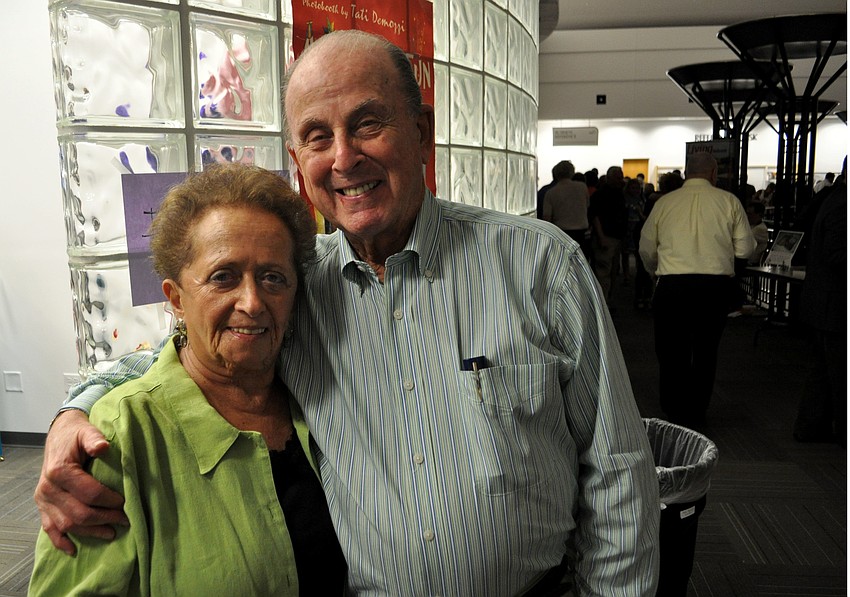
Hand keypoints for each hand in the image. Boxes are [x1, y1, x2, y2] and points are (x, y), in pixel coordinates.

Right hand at [34, 409, 128, 554]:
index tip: (126, 503)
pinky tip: (73, 549)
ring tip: (110, 533)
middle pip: (79, 513)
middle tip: (124, 520)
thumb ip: (94, 438)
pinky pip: (49, 528)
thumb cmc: (76, 434)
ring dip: (89, 532)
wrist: (59, 435)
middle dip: (104, 519)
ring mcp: (43, 500)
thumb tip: (103, 447)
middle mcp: (48, 488)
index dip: (109, 500)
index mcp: (59, 471)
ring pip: (66, 524)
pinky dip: (60, 541)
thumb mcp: (86, 431)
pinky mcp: (42, 506)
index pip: (89, 493)